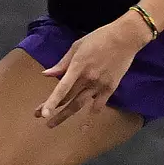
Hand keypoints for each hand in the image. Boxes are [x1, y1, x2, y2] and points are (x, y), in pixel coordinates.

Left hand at [34, 17, 152, 127]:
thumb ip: (62, 63)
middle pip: (67, 98)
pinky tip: (83, 127)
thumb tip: (46, 74)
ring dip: (65, 116)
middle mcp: (88, 79)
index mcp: (78, 67)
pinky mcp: (110, 88)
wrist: (125, 38)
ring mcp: (99, 85)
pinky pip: (98, 106)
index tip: (42, 114)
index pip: (62, 88)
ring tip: (52, 124)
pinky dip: (90, 118)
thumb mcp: (77, 46)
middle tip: (38, 115)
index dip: (51, 102)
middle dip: (51, 108)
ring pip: (79, 105)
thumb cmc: (99, 38)